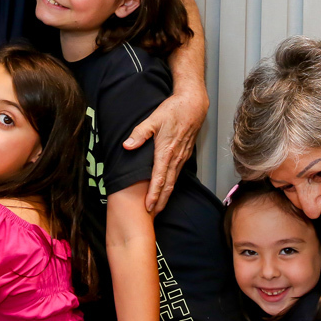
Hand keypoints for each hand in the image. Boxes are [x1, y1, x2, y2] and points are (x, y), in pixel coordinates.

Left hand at [122, 88, 206, 212]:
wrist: (193, 105)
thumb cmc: (173, 110)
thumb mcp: (153, 119)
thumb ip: (139, 133)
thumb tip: (127, 145)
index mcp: (166, 151)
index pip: (159, 178)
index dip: (154, 194)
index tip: (149, 206)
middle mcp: (176, 157)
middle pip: (168, 185)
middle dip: (161, 201)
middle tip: (153, 215)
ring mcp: (182, 157)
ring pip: (174, 181)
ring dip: (166, 195)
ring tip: (159, 207)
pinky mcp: (185, 154)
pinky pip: (177, 174)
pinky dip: (171, 185)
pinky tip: (167, 190)